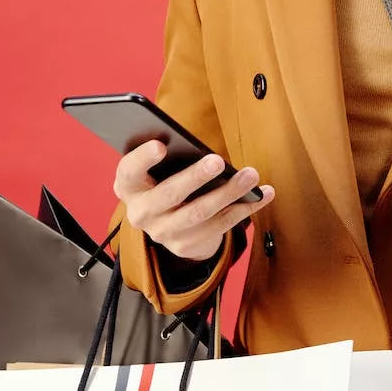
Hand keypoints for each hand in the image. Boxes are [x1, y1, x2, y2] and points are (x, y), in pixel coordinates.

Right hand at [113, 141, 273, 261]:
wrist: (169, 225)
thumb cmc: (165, 182)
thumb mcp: (157, 171)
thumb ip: (169, 159)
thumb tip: (195, 146)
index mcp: (128, 187)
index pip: (128, 171)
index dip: (143, 159)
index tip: (161, 145)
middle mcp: (141, 213)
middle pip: (170, 194)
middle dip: (195, 177)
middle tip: (218, 161)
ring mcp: (163, 233)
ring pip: (200, 212)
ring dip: (229, 193)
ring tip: (250, 175)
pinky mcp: (186, 246)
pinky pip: (220, 226)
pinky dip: (245, 208)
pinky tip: (263, 194)